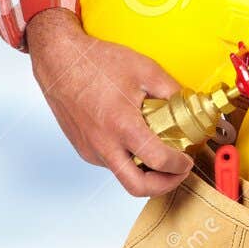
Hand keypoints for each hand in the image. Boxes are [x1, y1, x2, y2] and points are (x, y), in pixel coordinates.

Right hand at [26, 8, 192, 196]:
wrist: (59, 60)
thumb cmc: (95, 62)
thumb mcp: (144, 69)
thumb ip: (171, 91)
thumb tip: (189, 106)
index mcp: (122, 126)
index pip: (158, 162)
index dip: (179, 166)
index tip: (186, 160)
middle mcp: (104, 144)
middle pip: (137, 187)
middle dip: (163, 185)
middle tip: (175, 173)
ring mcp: (91, 149)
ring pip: (123, 174)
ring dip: (143, 170)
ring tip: (156, 149)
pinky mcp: (83, 148)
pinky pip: (110, 162)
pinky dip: (126, 157)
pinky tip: (133, 138)